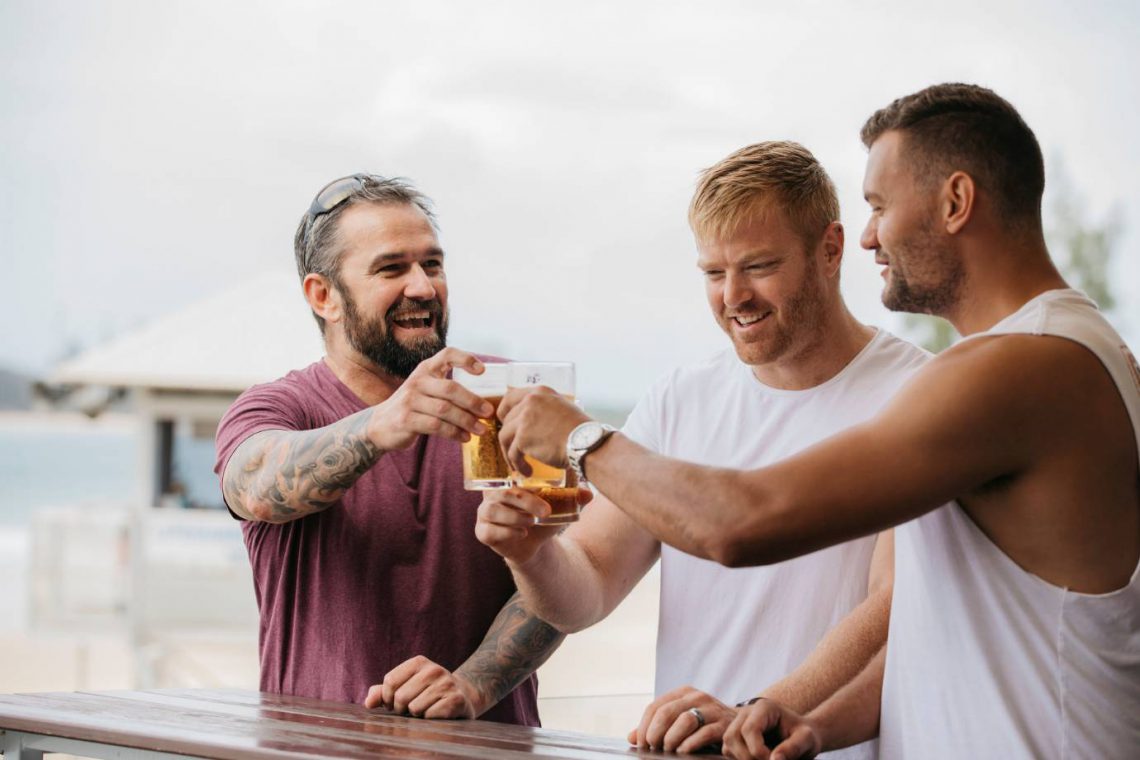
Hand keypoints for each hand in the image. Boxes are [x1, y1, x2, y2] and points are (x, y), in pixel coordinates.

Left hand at [363, 655, 485, 718]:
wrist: (464, 696)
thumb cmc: (427, 693)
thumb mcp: (406, 686)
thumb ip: (383, 692)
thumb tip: (368, 702)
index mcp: (419, 662)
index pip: (390, 681)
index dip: (387, 698)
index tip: (393, 704)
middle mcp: (434, 669)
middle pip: (400, 697)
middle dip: (401, 709)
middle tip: (412, 708)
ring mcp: (447, 684)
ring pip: (414, 709)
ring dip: (417, 715)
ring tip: (426, 710)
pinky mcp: (456, 700)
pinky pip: (430, 716)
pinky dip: (430, 720)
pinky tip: (438, 714)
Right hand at [367, 348, 494, 450]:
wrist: (379, 425)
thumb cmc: (413, 407)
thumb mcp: (426, 390)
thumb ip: (447, 391)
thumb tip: (485, 405)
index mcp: (425, 369)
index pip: (447, 354)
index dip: (466, 359)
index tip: (483, 371)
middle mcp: (417, 381)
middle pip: (451, 389)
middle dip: (473, 402)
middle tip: (488, 413)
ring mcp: (409, 400)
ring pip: (445, 410)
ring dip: (466, 421)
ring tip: (480, 430)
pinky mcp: (405, 419)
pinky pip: (436, 426)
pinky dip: (454, 433)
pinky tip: (464, 438)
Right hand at [474, 488, 590, 564]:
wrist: (534, 544)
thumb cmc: (542, 517)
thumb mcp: (558, 506)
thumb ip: (573, 498)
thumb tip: (589, 493)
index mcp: (507, 482)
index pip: (509, 475)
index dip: (524, 481)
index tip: (544, 489)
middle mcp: (491, 495)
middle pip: (502, 493)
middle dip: (525, 501)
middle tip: (546, 511)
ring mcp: (484, 514)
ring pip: (492, 510)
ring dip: (514, 516)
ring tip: (532, 522)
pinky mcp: (482, 532)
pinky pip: (488, 530)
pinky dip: (506, 532)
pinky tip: (522, 533)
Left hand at [498, 386, 589, 474]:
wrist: (586, 443)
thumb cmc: (580, 431)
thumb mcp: (563, 409)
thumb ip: (546, 411)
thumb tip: (535, 424)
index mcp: (540, 392)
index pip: (510, 397)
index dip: (505, 412)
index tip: (505, 422)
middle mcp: (530, 401)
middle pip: (507, 419)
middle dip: (508, 436)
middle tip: (512, 448)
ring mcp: (525, 419)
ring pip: (505, 436)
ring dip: (509, 452)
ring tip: (518, 464)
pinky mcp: (523, 438)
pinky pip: (513, 453)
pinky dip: (517, 464)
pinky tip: (526, 471)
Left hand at [627, 686, 735, 753]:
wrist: (738, 724)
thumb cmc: (704, 723)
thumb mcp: (680, 719)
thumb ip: (656, 726)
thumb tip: (631, 738)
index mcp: (683, 693)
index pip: (656, 706)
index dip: (644, 726)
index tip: (641, 743)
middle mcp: (697, 697)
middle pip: (667, 712)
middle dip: (655, 733)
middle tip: (652, 747)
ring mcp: (712, 709)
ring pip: (685, 720)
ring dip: (672, 738)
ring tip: (668, 749)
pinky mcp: (724, 725)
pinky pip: (704, 733)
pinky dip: (690, 744)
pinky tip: (683, 751)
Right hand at [722, 699, 821, 759]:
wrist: (800, 736)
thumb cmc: (805, 736)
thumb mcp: (807, 740)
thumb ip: (793, 748)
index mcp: (764, 708)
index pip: (749, 729)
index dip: (758, 751)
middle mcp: (746, 713)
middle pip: (732, 736)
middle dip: (748, 757)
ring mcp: (738, 723)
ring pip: (728, 744)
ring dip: (743, 759)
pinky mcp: (735, 736)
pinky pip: (728, 751)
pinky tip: (758, 759)